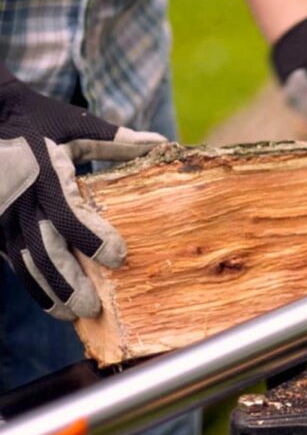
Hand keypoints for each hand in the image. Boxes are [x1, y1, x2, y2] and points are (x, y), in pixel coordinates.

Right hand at [0, 67, 164, 319]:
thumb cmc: (35, 120)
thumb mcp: (75, 125)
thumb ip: (117, 139)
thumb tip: (162, 143)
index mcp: (46, 175)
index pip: (69, 216)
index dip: (93, 239)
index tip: (119, 257)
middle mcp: (21, 202)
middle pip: (44, 252)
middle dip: (68, 283)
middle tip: (93, 308)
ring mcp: (2, 217)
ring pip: (24, 263)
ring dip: (48, 292)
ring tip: (72, 315)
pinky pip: (12, 260)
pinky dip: (31, 283)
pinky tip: (52, 302)